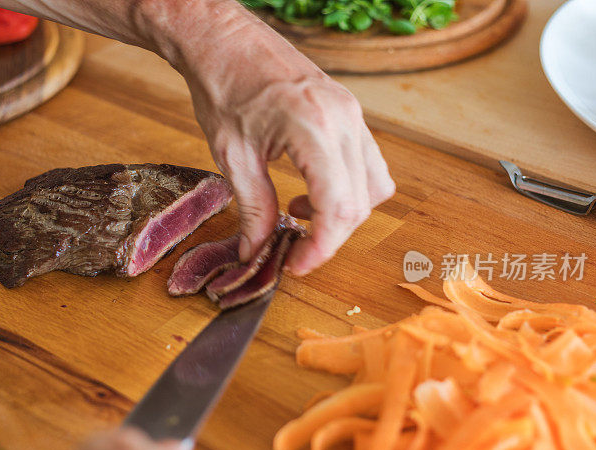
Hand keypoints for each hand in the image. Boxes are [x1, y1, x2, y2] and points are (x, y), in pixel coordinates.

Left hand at [0, 0, 393, 275]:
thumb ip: (253, 209)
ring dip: (343, 213)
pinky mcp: (349, 110)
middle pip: (361, 203)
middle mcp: (344, 120)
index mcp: (314, 129)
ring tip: (300, 215)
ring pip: (373, 185)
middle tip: (295, 249)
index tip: (297, 265)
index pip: (338, 209)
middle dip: (331, 236)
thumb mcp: (232, 156)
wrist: (222, 38)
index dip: (321, 248)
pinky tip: (310, 190)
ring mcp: (352, 113)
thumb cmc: (221, 86)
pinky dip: (346, 188)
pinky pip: (366, 163)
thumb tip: (257, 251)